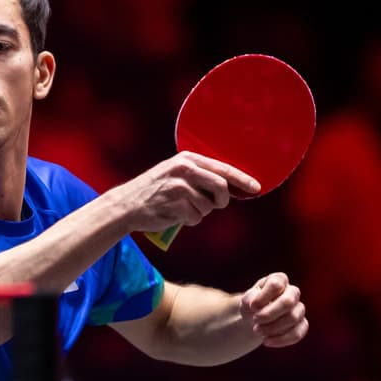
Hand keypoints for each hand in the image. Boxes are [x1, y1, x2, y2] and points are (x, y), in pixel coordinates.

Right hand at [110, 151, 260, 232]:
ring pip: (208, 206)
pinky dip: (189, 220)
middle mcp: (184, 170)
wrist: (125, 205)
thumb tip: (228, 188)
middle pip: (220, 187)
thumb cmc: (152, 191)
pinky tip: (174, 215)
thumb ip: (197, 175)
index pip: (222, 168)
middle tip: (215, 205)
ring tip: (181, 208)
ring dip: (199, 212)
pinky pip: (196, 217)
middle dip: (222, 200)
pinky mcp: (176, 205)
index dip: (242, 179)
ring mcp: (179, 187)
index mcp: (185, 159)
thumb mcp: (173, 174)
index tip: (255, 188)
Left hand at [240, 272, 307, 347]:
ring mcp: (299, 308)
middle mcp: (292, 292)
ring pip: (293, 318)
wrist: (255, 318)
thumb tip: (257, 307)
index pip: (276, 285)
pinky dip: (281, 339)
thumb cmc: (252, 305)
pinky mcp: (302, 324)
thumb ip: (249, 300)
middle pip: (288, 302)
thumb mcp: (246, 300)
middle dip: (269, 314)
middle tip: (255, 320)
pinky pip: (298, 333)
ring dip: (273, 327)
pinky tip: (266, 341)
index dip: (263, 297)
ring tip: (256, 331)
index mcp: (279, 280)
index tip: (252, 306)